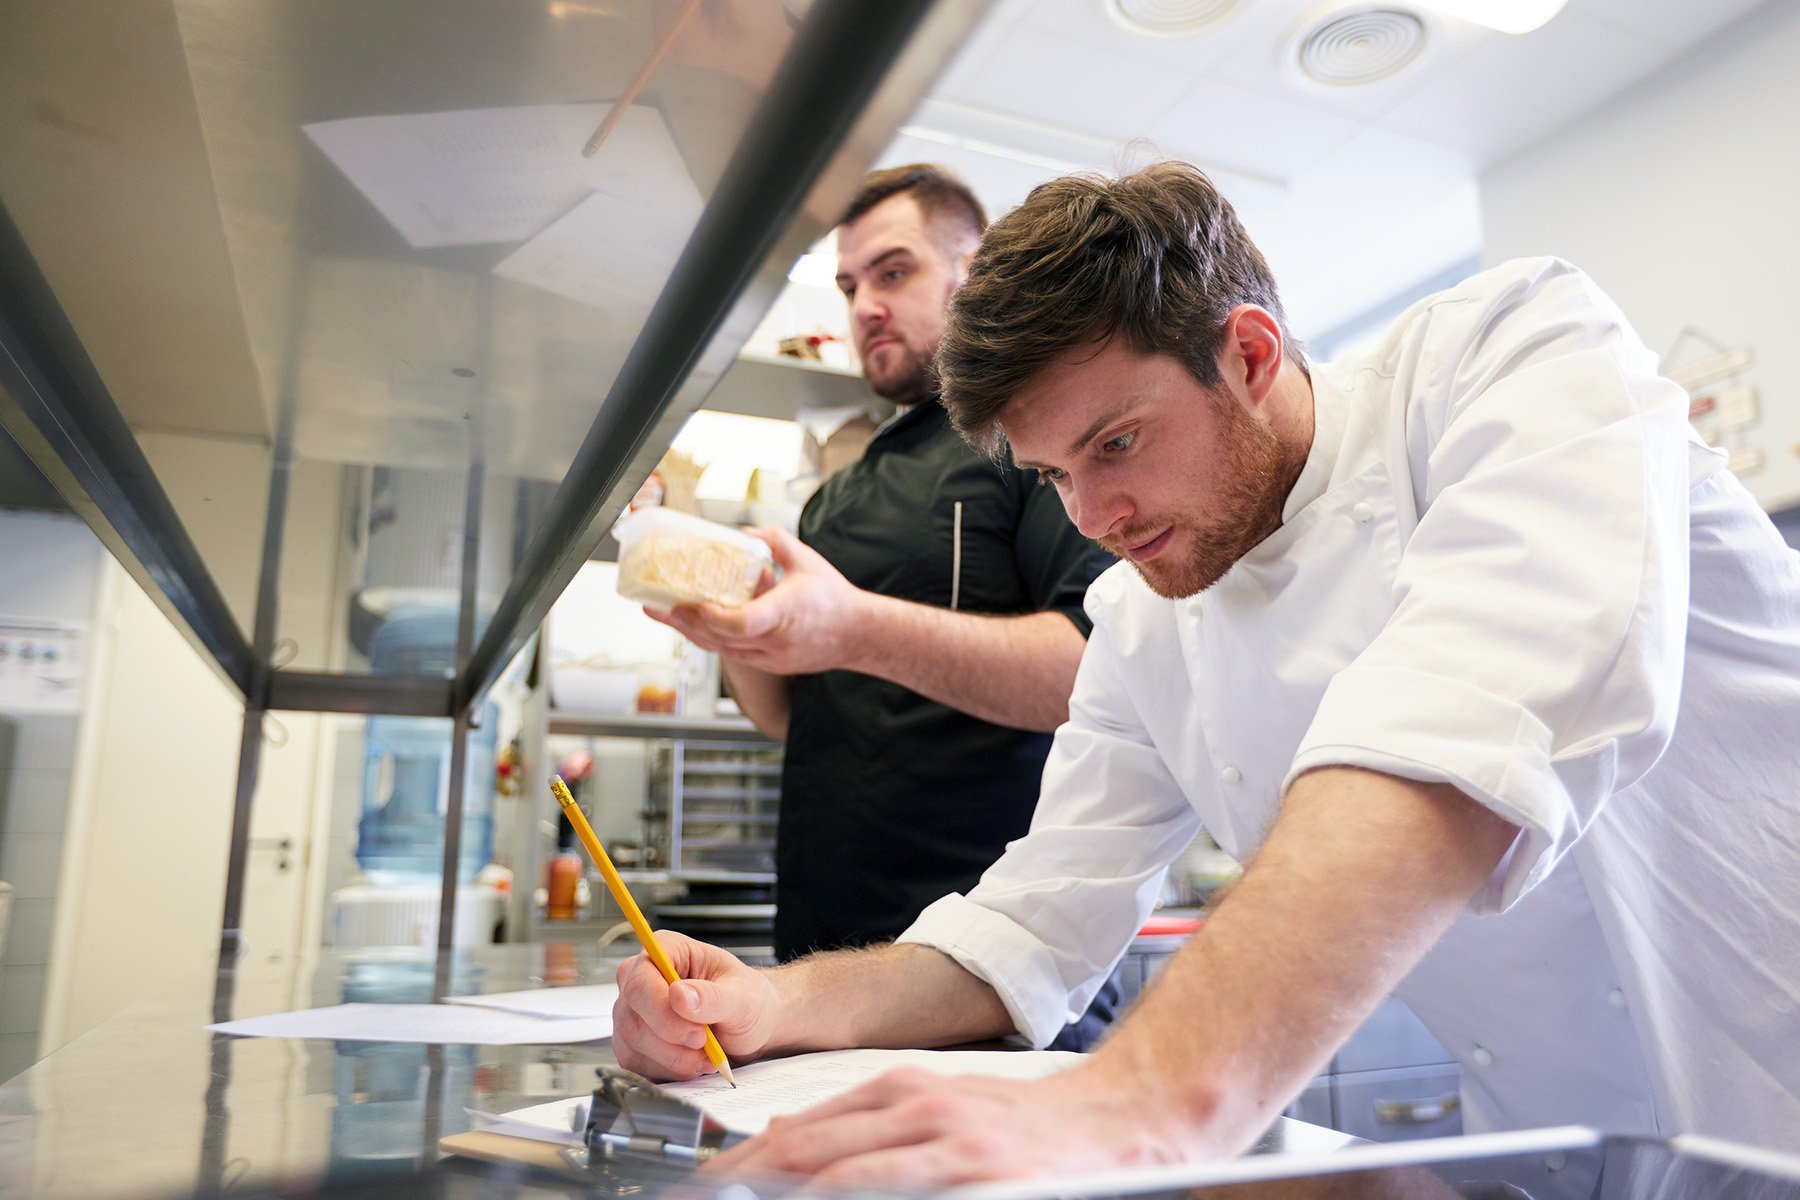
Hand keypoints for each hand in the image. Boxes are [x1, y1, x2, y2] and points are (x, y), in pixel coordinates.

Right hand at [612, 930, 782, 1080]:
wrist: (751, 1028)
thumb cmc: (748, 1001)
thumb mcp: (743, 996)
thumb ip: (714, 996)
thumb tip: (679, 995)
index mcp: (667, 950)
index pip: (640, 980)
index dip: (661, 1009)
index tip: (698, 1031)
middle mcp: (643, 978)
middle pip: (631, 1015)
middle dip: (672, 1040)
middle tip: (707, 1044)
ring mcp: (633, 1012)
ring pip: (631, 1044)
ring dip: (673, 1060)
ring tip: (707, 1056)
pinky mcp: (634, 1043)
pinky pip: (636, 1065)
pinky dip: (668, 1071)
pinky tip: (693, 1063)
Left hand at [645, 527, 870, 675]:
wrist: (856, 635)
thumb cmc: (833, 598)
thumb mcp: (807, 559)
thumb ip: (774, 541)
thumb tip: (743, 534)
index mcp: (787, 611)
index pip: (745, 622)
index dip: (716, 617)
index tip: (697, 603)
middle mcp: (776, 639)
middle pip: (721, 637)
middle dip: (685, 622)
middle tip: (657, 605)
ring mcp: (771, 656)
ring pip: (721, 649)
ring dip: (691, 632)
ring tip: (665, 614)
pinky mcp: (768, 665)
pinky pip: (731, 653)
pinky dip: (710, 639)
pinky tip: (693, 626)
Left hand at [703, 1062, 1198, 1187]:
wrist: (1117, 1122)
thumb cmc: (1024, 1125)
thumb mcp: (933, 1105)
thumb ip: (860, 1124)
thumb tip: (781, 1143)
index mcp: (900, 1091)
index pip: (800, 1131)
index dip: (742, 1165)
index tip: (706, 1187)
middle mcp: (918, 1111)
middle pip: (807, 1155)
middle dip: (747, 1184)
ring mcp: (949, 1148)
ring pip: (842, 1177)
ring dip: (788, 1195)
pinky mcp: (980, 1177)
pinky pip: (896, 1195)